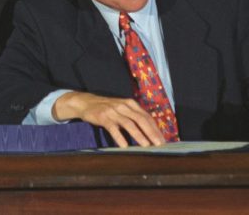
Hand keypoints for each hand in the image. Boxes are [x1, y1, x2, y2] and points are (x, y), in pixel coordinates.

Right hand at [51, 92, 165, 147]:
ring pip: (129, 124)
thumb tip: (149, 132)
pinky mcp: (103, 117)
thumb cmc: (107, 108)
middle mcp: (124, 106)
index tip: (162, 140)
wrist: (86, 102)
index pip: (147, 117)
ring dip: (139, 135)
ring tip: (146, 145)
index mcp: (131, 104)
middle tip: (158, 144)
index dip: (155, 128)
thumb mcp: (122, 109)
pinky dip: (119, 137)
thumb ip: (133, 117)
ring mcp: (113, 111)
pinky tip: (124, 146)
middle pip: (141, 119)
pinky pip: (113, 128)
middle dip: (151, 132)